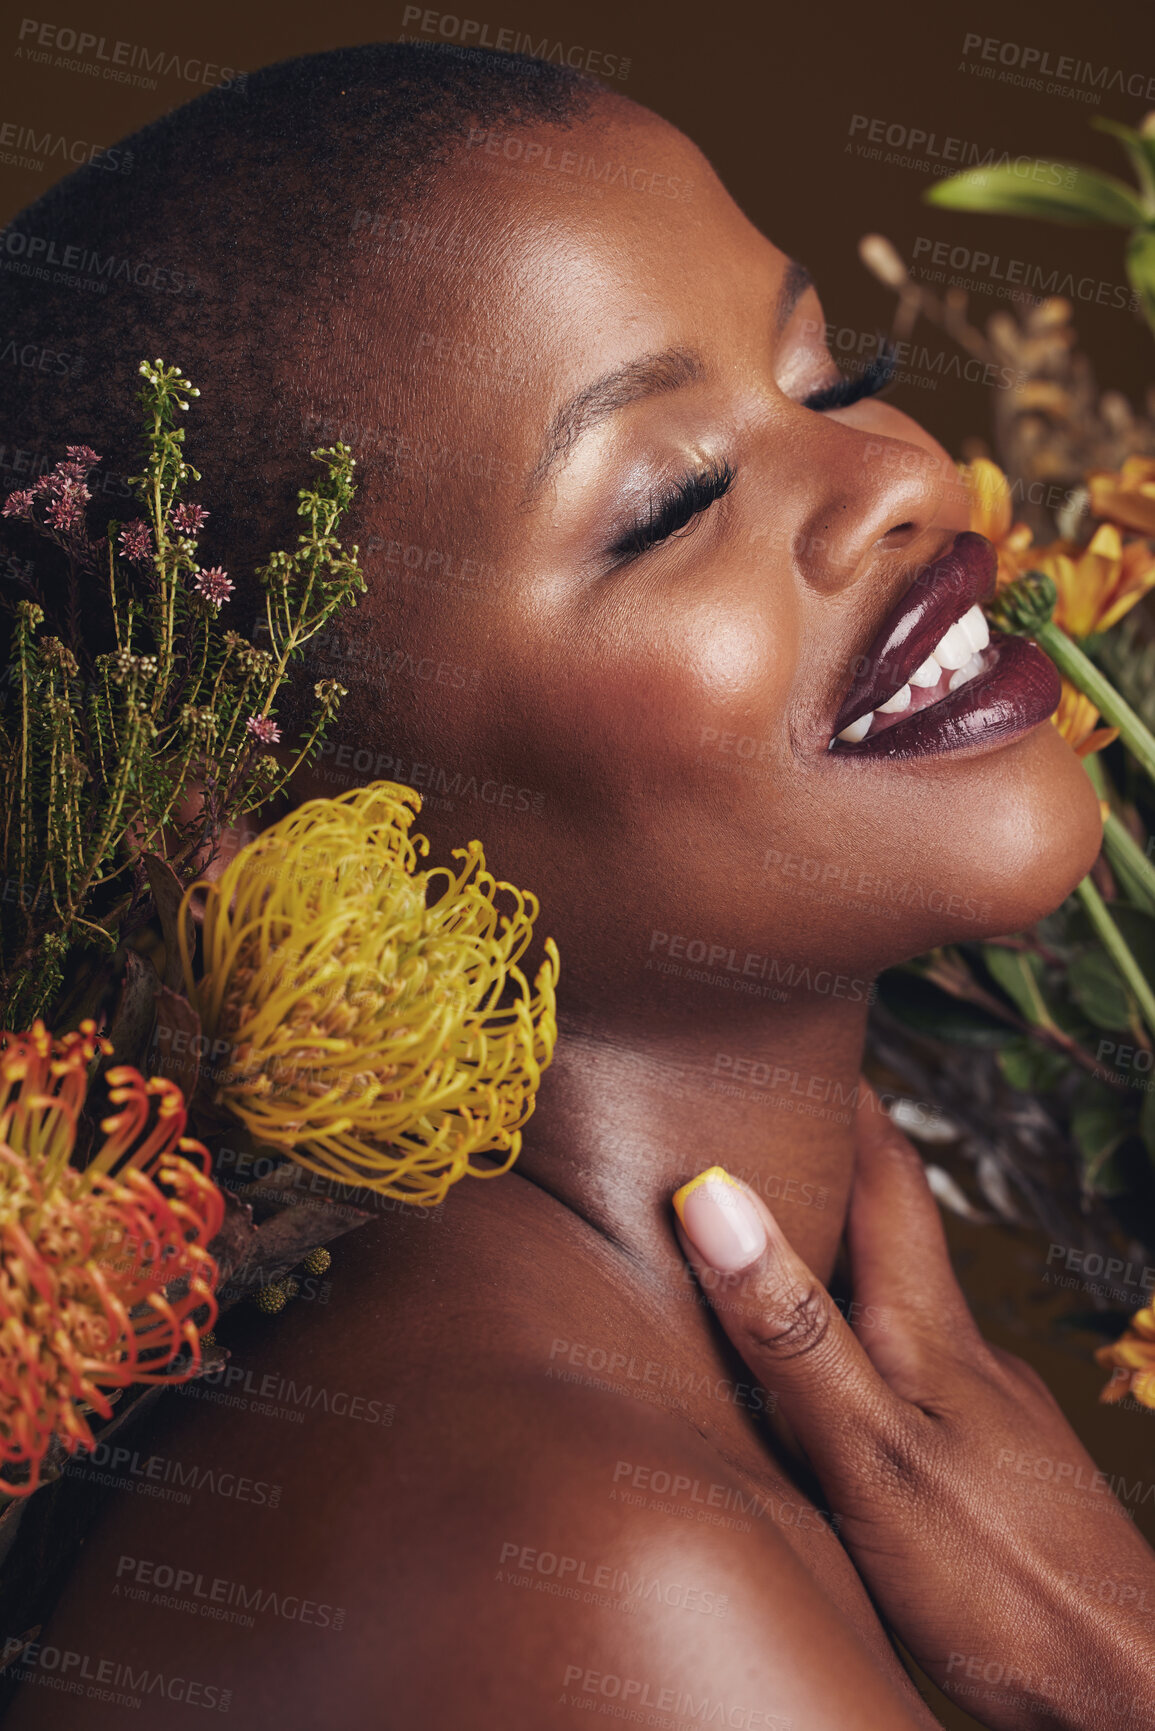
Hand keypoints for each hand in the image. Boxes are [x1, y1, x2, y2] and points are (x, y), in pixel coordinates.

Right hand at [671, 1084, 1154, 1730]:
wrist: (1122, 1690)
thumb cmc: (998, 1581)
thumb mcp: (870, 1455)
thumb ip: (793, 1332)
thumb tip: (716, 1198)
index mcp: (929, 1326)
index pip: (888, 1170)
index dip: (845, 1095)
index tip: (795, 1031)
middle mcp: (961, 1350)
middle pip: (894, 1226)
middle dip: (830, 1165)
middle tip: (756, 1120)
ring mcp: (983, 1409)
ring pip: (900, 1303)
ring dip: (839, 1259)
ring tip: (767, 1250)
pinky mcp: (987, 1468)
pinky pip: (910, 1373)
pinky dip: (859, 1345)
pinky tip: (830, 1389)